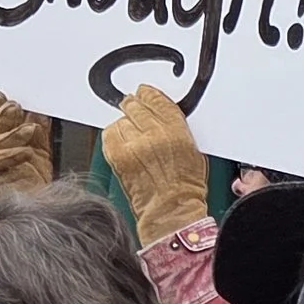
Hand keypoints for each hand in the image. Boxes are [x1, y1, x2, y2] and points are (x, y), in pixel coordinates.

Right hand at [0, 92, 53, 196]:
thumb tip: (37, 113)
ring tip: (29, 128)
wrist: (35, 212)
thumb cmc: (36, 188)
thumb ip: (37, 133)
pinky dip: (10, 154)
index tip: (1, 95)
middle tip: (15, 106)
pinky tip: (26, 151)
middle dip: (0, 117)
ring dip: (10, 134)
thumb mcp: (40, 153)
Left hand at [103, 83, 210, 245]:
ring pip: (120, 120)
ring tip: (134, 137)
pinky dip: (114, 136)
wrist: (171, 210)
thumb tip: (159, 112)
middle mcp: (154, 135)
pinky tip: (124, 145)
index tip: (145, 93)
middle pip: (135, 106)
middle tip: (135, 111)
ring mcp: (133, 146)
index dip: (149, 94)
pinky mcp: (118, 156)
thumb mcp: (193, 149)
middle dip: (134, 107)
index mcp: (177, 131)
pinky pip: (109, 134)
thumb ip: (176, 126)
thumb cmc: (185, 186)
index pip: (157, 100)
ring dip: (125, 124)